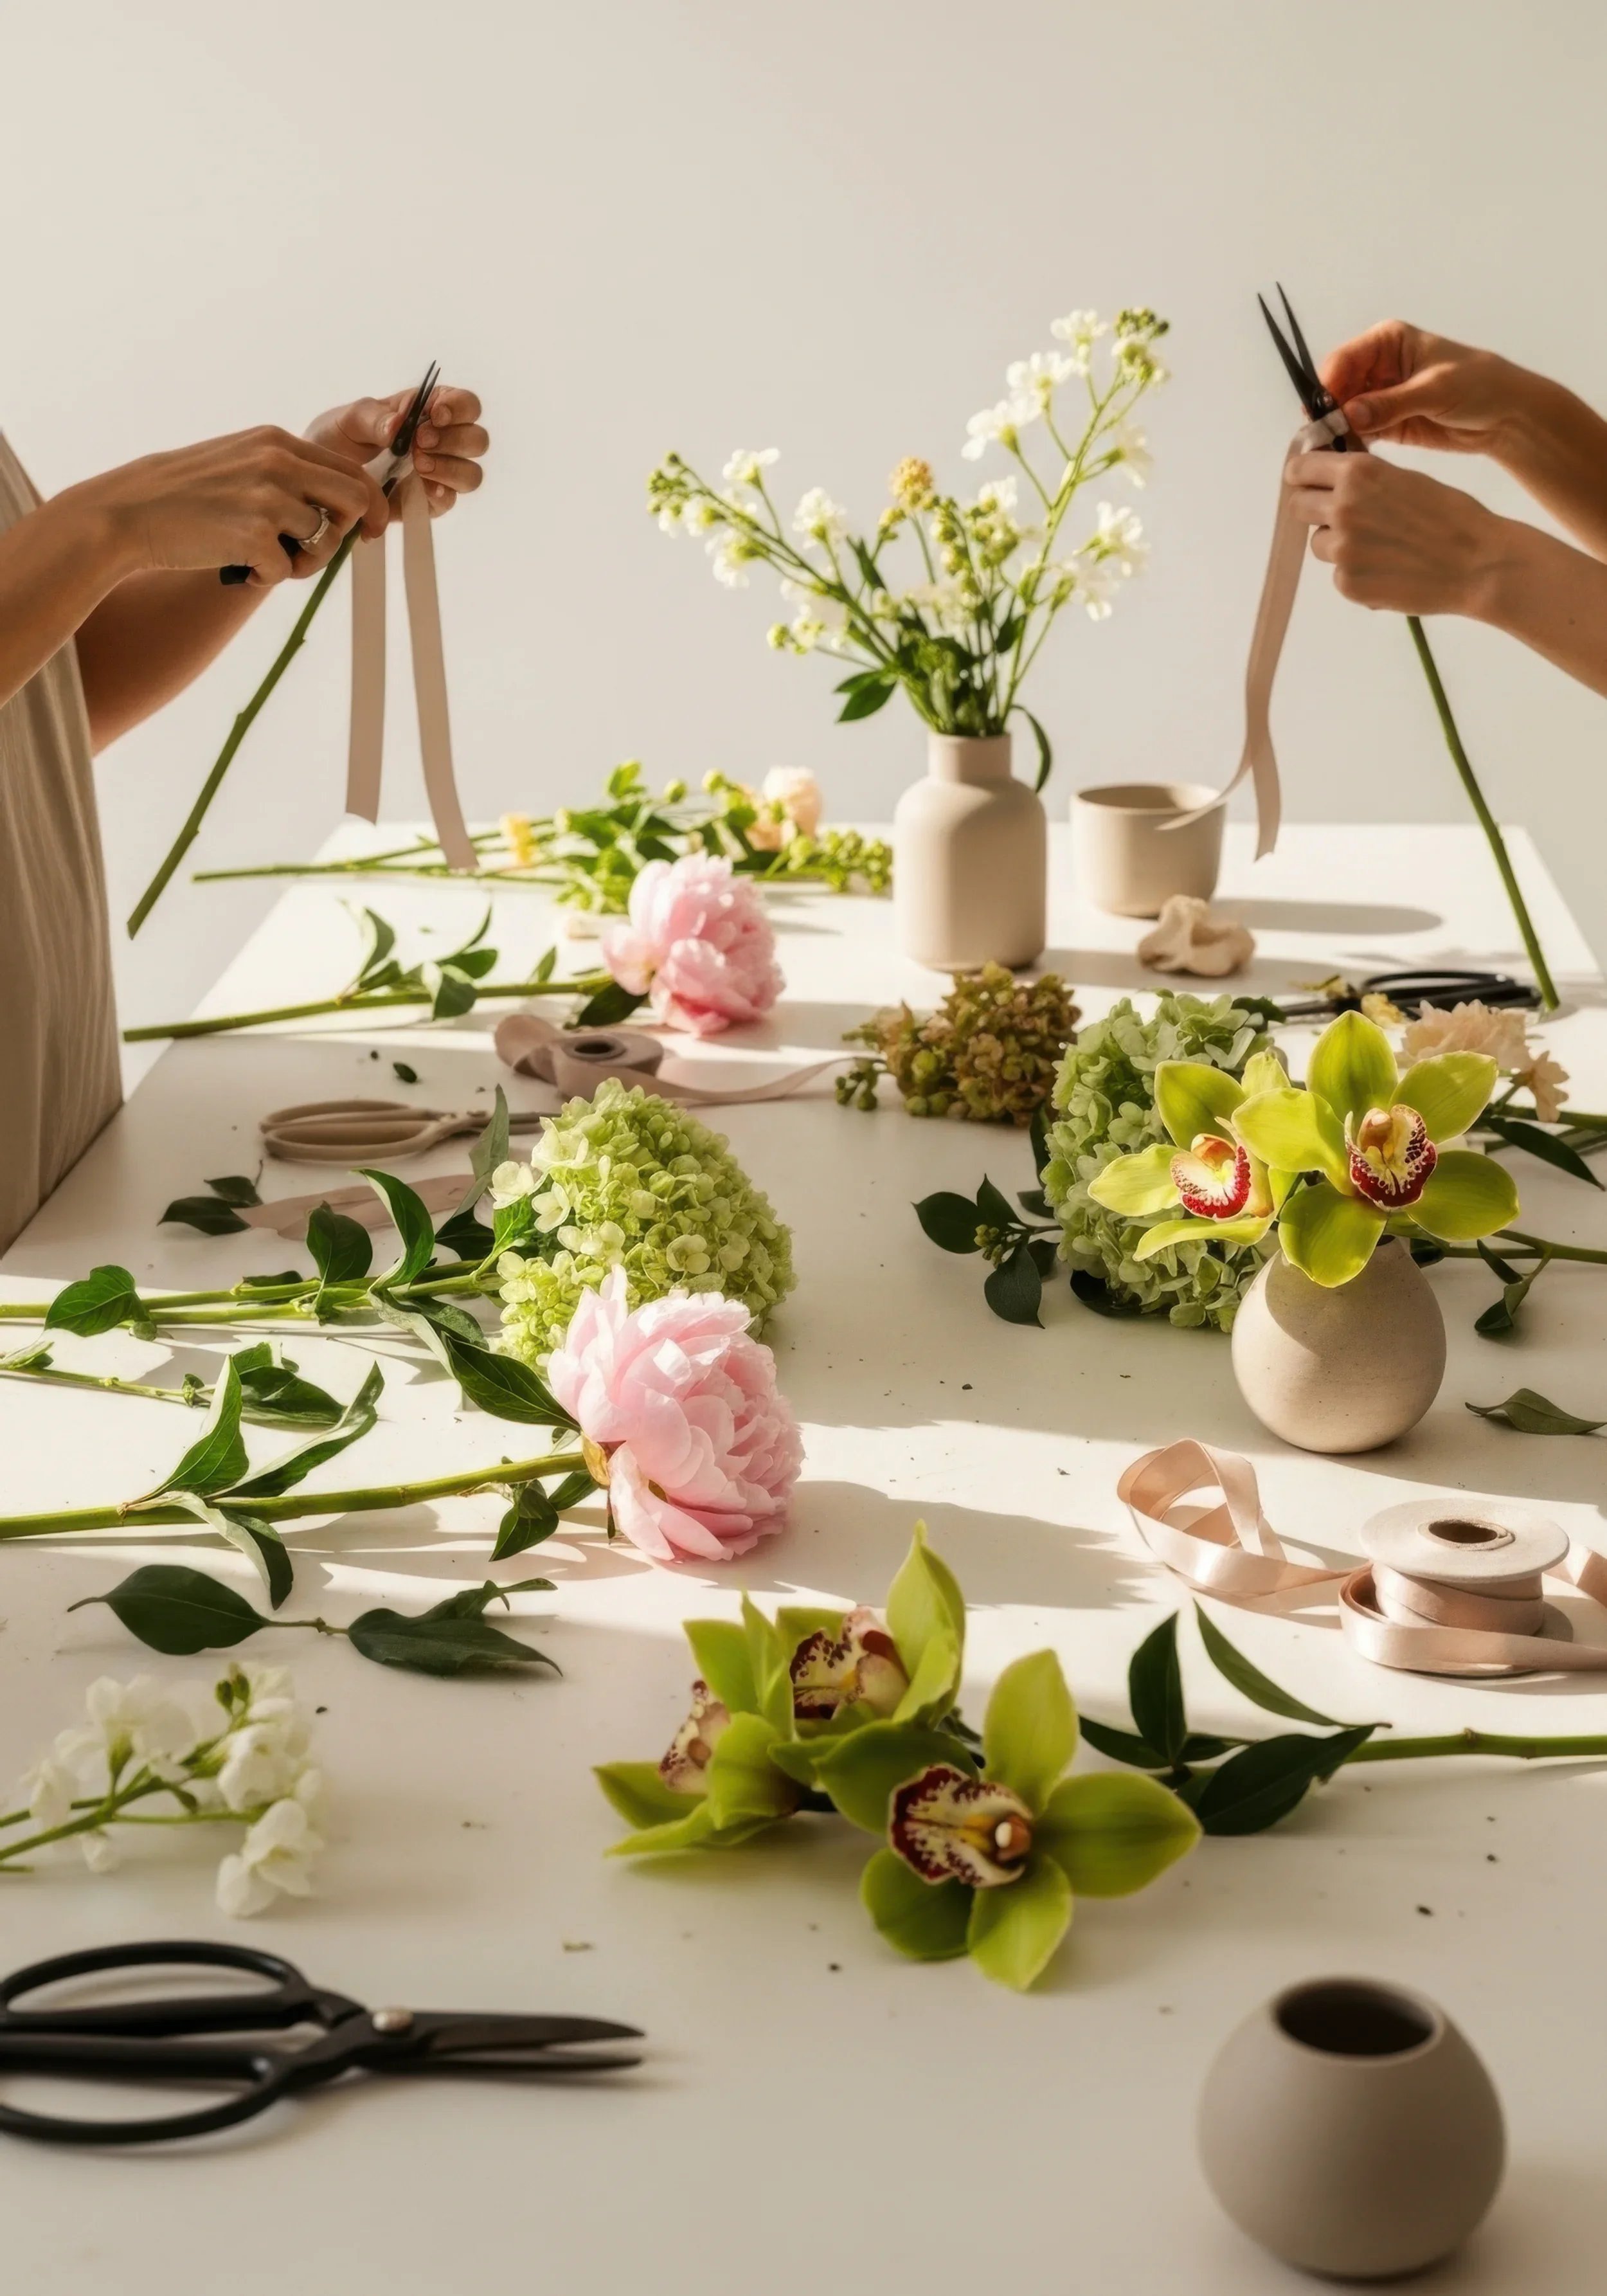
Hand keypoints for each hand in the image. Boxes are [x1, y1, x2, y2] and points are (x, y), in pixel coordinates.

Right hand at [75, 428, 387, 587]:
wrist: (128, 514)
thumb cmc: (185, 497)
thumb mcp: (240, 464)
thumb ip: (287, 475)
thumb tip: (341, 507)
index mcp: (277, 441)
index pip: (351, 471)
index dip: (370, 507)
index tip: (370, 531)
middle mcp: (278, 462)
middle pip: (354, 502)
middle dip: (342, 536)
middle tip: (310, 555)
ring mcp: (267, 497)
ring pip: (323, 542)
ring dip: (302, 564)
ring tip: (265, 560)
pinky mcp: (253, 534)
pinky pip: (286, 571)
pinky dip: (265, 577)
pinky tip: (236, 566)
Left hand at [304, 383, 488, 516]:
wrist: (326, 479)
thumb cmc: (337, 440)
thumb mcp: (349, 419)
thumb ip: (374, 418)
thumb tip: (399, 425)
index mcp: (429, 410)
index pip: (466, 404)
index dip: (460, 407)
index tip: (436, 416)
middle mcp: (443, 441)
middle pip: (478, 440)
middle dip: (453, 441)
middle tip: (418, 444)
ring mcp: (440, 474)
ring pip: (472, 474)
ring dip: (449, 469)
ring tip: (417, 466)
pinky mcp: (430, 503)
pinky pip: (451, 500)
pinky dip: (440, 493)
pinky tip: (422, 488)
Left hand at [1285, 449, 1507, 615]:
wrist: (1478, 563)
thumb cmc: (1451, 516)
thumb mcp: (1404, 478)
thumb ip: (1363, 478)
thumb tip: (1331, 476)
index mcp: (1357, 473)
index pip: (1300, 469)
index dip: (1303, 475)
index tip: (1308, 481)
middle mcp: (1343, 509)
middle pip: (1299, 507)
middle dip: (1315, 509)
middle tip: (1342, 516)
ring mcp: (1342, 550)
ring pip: (1319, 544)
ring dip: (1339, 544)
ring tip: (1381, 546)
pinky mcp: (1348, 584)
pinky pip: (1338, 575)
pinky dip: (1357, 574)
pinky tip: (1390, 570)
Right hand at [1319, 321, 1525, 455]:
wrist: (1505, 415)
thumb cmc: (1477, 385)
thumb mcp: (1434, 389)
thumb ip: (1391, 402)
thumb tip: (1348, 413)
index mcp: (1387, 342)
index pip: (1343, 360)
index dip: (1328, 386)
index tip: (1322, 415)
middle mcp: (1377, 366)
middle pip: (1337, 388)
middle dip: (1329, 414)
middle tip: (1324, 441)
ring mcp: (1379, 396)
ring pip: (1343, 414)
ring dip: (1338, 432)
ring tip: (1335, 454)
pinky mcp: (1385, 424)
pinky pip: (1358, 433)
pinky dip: (1352, 445)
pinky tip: (1350, 458)